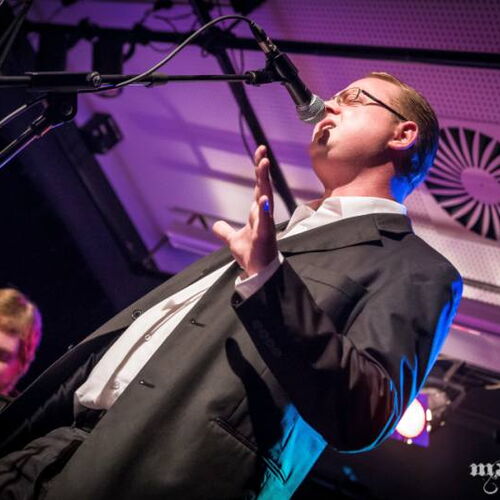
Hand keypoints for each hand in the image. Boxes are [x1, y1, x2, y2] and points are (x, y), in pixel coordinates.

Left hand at [212, 145, 277, 276]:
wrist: (258, 272)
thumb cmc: (251, 255)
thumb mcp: (233, 240)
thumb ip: (225, 231)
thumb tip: (216, 225)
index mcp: (257, 212)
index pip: (259, 186)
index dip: (259, 170)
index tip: (260, 153)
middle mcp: (263, 214)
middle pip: (264, 186)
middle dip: (263, 168)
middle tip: (262, 150)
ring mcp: (265, 223)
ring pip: (266, 198)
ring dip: (265, 181)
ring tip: (264, 164)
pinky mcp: (265, 236)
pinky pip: (265, 221)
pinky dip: (264, 210)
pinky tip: (262, 199)